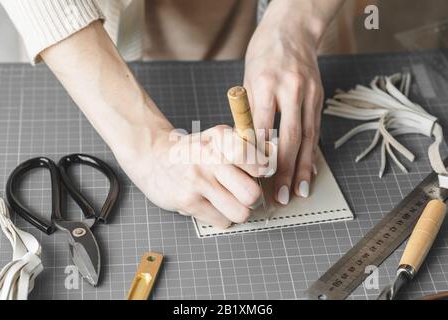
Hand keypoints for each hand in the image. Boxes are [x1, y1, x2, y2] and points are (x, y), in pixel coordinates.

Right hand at [115, 125, 272, 228]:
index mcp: (221, 140)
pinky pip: (221, 221)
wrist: (153, 156)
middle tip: (243, 193)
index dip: (263, 171)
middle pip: (252, 194)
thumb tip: (270, 163)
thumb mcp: (217, 137)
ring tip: (228, 200)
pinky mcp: (187, 201)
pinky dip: (221, 217)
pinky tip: (210, 204)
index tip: (258, 172)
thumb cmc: (192, 150)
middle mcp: (210, 158)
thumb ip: (245, 146)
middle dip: (252, 198)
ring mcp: (198, 181)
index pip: (258, 162)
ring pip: (240, 212)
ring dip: (238, 210)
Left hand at [244, 0, 324, 204]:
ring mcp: (309, 93)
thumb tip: (248, 147)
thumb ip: (249, 112)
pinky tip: (311, 170)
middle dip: (285, 170)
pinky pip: (316, 130)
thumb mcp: (248, 79)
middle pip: (289, 137)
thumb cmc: (264, 55)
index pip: (262, 126)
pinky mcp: (319, 97)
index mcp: (266, 82)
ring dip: (303, 168)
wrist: (293, 30)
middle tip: (280, 195)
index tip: (254, 179)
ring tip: (299, 191)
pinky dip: (313, 153)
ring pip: (308, 138)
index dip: (259, 156)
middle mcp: (291, 89)